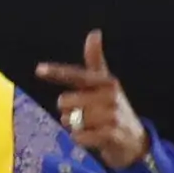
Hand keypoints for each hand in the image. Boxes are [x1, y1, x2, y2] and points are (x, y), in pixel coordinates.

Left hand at [35, 29, 149, 171]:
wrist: (134, 140)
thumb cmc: (112, 109)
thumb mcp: (105, 84)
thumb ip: (95, 61)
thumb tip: (94, 32)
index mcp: (106, 81)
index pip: (77, 75)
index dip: (57, 73)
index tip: (39, 69)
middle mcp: (110, 95)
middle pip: (64, 102)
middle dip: (69, 111)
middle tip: (87, 115)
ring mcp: (111, 115)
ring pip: (69, 121)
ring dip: (75, 127)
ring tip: (93, 126)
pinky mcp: (110, 134)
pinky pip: (78, 137)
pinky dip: (81, 139)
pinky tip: (94, 138)